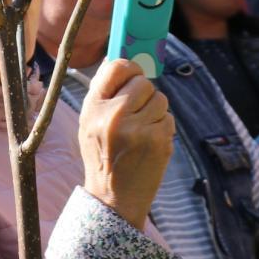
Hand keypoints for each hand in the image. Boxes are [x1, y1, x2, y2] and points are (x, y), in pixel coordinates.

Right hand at [78, 58, 173, 229]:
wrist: (113, 198)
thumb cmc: (102, 156)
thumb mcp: (90, 123)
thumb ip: (104, 92)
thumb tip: (120, 60)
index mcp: (94, 109)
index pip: (117, 66)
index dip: (129, 68)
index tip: (133, 76)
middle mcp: (115, 116)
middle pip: (143, 82)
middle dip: (144, 94)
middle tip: (136, 112)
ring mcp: (139, 130)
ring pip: (160, 99)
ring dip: (155, 111)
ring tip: (141, 130)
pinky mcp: (159, 141)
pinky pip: (168, 118)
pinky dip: (162, 128)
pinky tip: (149, 143)